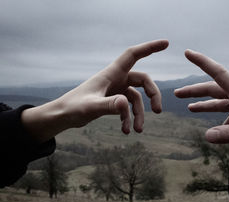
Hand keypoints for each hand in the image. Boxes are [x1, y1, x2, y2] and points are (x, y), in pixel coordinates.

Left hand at [22, 40, 168, 142]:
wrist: (62, 116)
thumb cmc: (73, 107)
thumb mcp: (91, 107)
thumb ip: (108, 105)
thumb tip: (124, 104)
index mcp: (111, 73)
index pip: (133, 55)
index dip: (150, 47)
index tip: (166, 43)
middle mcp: (115, 79)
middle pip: (143, 80)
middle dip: (152, 95)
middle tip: (157, 111)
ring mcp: (115, 89)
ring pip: (136, 98)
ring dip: (138, 114)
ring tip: (136, 131)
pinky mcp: (112, 100)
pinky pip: (127, 107)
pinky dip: (129, 118)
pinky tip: (125, 130)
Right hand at [174, 49, 228, 143]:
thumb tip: (206, 137)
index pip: (218, 74)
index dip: (202, 63)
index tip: (188, 52)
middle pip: (213, 89)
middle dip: (194, 91)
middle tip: (177, 93)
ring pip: (220, 102)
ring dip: (205, 104)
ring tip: (189, 108)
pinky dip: (224, 122)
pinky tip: (219, 131)